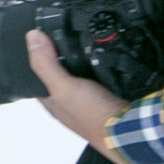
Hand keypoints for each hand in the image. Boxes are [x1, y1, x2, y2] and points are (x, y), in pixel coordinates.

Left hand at [27, 29, 131, 162]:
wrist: (131, 130)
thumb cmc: (95, 117)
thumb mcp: (65, 88)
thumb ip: (47, 65)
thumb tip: (32, 37)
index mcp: (54, 102)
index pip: (37, 75)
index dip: (36, 56)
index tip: (39, 36)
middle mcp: (69, 101)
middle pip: (60, 73)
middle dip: (61, 56)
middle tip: (63, 34)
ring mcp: (88, 100)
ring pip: (81, 74)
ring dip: (83, 60)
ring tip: (83, 39)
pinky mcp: (107, 96)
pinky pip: (100, 76)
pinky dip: (100, 65)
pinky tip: (103, 55)